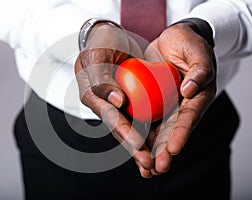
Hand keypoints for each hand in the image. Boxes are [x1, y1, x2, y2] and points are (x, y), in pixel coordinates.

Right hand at [74, 22, 154, 177]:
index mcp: (93, 97)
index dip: (124, 131)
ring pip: (133, 128)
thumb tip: (118, 102)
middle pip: (121, 129)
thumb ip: (101, 79)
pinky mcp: (131, 101)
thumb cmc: (100, 44)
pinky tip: (162, 147)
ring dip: (145, 147)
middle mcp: (106, 105)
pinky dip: (152, 133)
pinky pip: (143, 117)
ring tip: (157, 165)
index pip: (110, 116)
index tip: (139, 145)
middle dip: (135, 148)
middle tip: (149, 164)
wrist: (111, 38)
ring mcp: (119, 105)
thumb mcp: (96, 56)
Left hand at [144, 22, 216, 173]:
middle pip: (173, 132)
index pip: (188, 118)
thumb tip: (190, 91)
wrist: (173, 40)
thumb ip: (200, 70)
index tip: (172, 150)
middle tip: (156, 169)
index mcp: (197, 97)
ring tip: (145, 169)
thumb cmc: (189, 44)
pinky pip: (145, 120)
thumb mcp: (198, 51)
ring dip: (151, 151)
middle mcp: (181, 106)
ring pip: (158, 132)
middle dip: (164, 152)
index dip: (181, 134)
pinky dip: (140, 135)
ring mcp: (166, 106)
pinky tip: (134, 150)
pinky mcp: (152, 103)